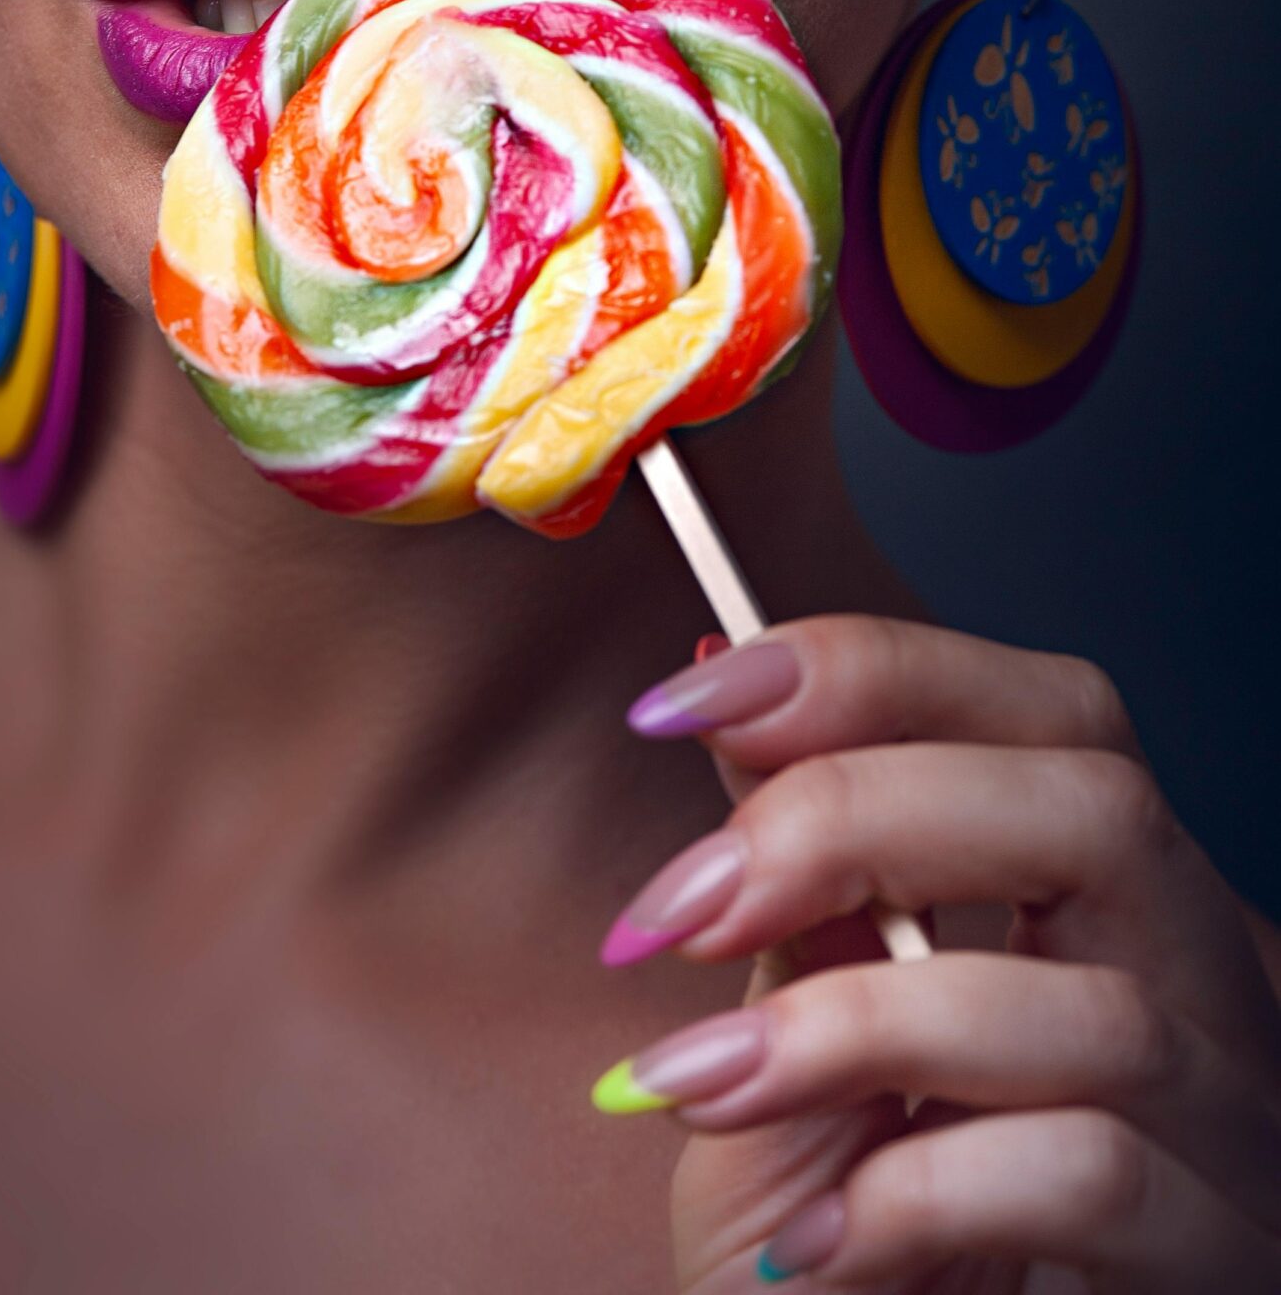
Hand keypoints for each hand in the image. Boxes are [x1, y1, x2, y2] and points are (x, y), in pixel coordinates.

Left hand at [596, 617, 1280, 1289]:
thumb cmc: (842, 1246)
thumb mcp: (797, 1046)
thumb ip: (796, 889)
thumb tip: (718, 693)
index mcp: (1107, 907)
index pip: (1054, 714)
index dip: (875, 673)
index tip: (688, 701)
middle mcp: (1202, 994)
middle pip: (1100, 812)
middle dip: (861, 816)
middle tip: (682, 903)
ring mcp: (1228, 1138)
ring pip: (1097, 1010)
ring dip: (853, 1029)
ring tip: (695, 1090)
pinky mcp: (1215, 1270)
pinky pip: (1090, 1178)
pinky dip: (920, 1192)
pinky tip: (813, 1238)